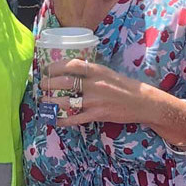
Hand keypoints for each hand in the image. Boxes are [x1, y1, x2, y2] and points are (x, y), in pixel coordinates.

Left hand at [40, 59, 156, 126]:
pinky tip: (55, 120)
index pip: (72, 65)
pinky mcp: (98, 115)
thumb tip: (71, 71)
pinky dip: (63, 120)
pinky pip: (75, 118)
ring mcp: (95, 101)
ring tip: (44, 101)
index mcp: (97, 71)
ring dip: (52, 102)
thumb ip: (91, 72)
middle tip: (42, 85)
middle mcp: (95, 84)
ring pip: (67, 101)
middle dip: (49, 84)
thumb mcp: (108, 73)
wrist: (143, 102)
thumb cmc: (125, 86)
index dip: (56, 66)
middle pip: (65, 82)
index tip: (47, 69)